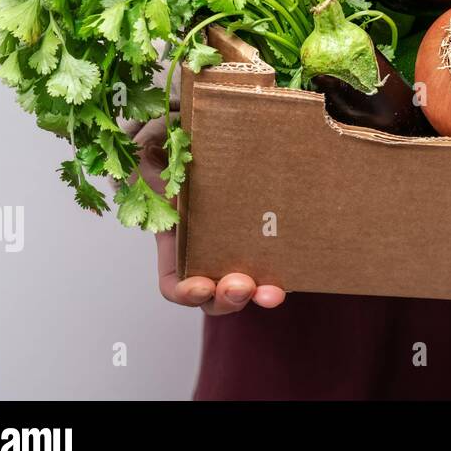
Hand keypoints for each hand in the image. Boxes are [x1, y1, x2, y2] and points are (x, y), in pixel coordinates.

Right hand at [134, 116, 285, 314]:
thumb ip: (153, 170)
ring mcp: (240, 252)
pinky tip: (297, 268)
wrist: (208, 152)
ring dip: (260, 294)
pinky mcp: (267, 241)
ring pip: (248, 287)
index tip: (200, 287)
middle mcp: (209, 258)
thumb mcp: (157, 164)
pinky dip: (284, 272)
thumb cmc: (179, 161)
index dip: (186, 293)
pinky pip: (275, 265)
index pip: (176, 284)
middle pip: (215, 296)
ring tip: (273, 294)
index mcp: (178, 247)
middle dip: (227, 298)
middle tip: (242, 286)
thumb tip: (153, 163)